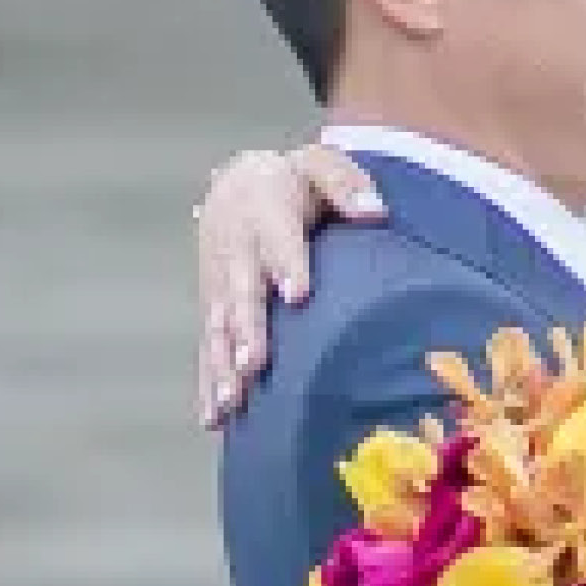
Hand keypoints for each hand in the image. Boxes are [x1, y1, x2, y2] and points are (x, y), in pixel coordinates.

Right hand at [194, 143, 384, 426]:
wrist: (235, 186)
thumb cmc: (295, 181)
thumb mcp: (321, 165)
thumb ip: (346, 185)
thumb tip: (375, 212)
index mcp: (266, 211)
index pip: (279, 239)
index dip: (288, 266)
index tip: (298, 295)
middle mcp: (237, 252)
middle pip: (242, 292)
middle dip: (248, 330)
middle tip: (254, 366)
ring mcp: (220, 284)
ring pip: (219, 327)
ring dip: (224, 365)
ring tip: (232, 403)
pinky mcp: (213, 309)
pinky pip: (209, 347)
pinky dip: (209, 382)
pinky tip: (214, 420)